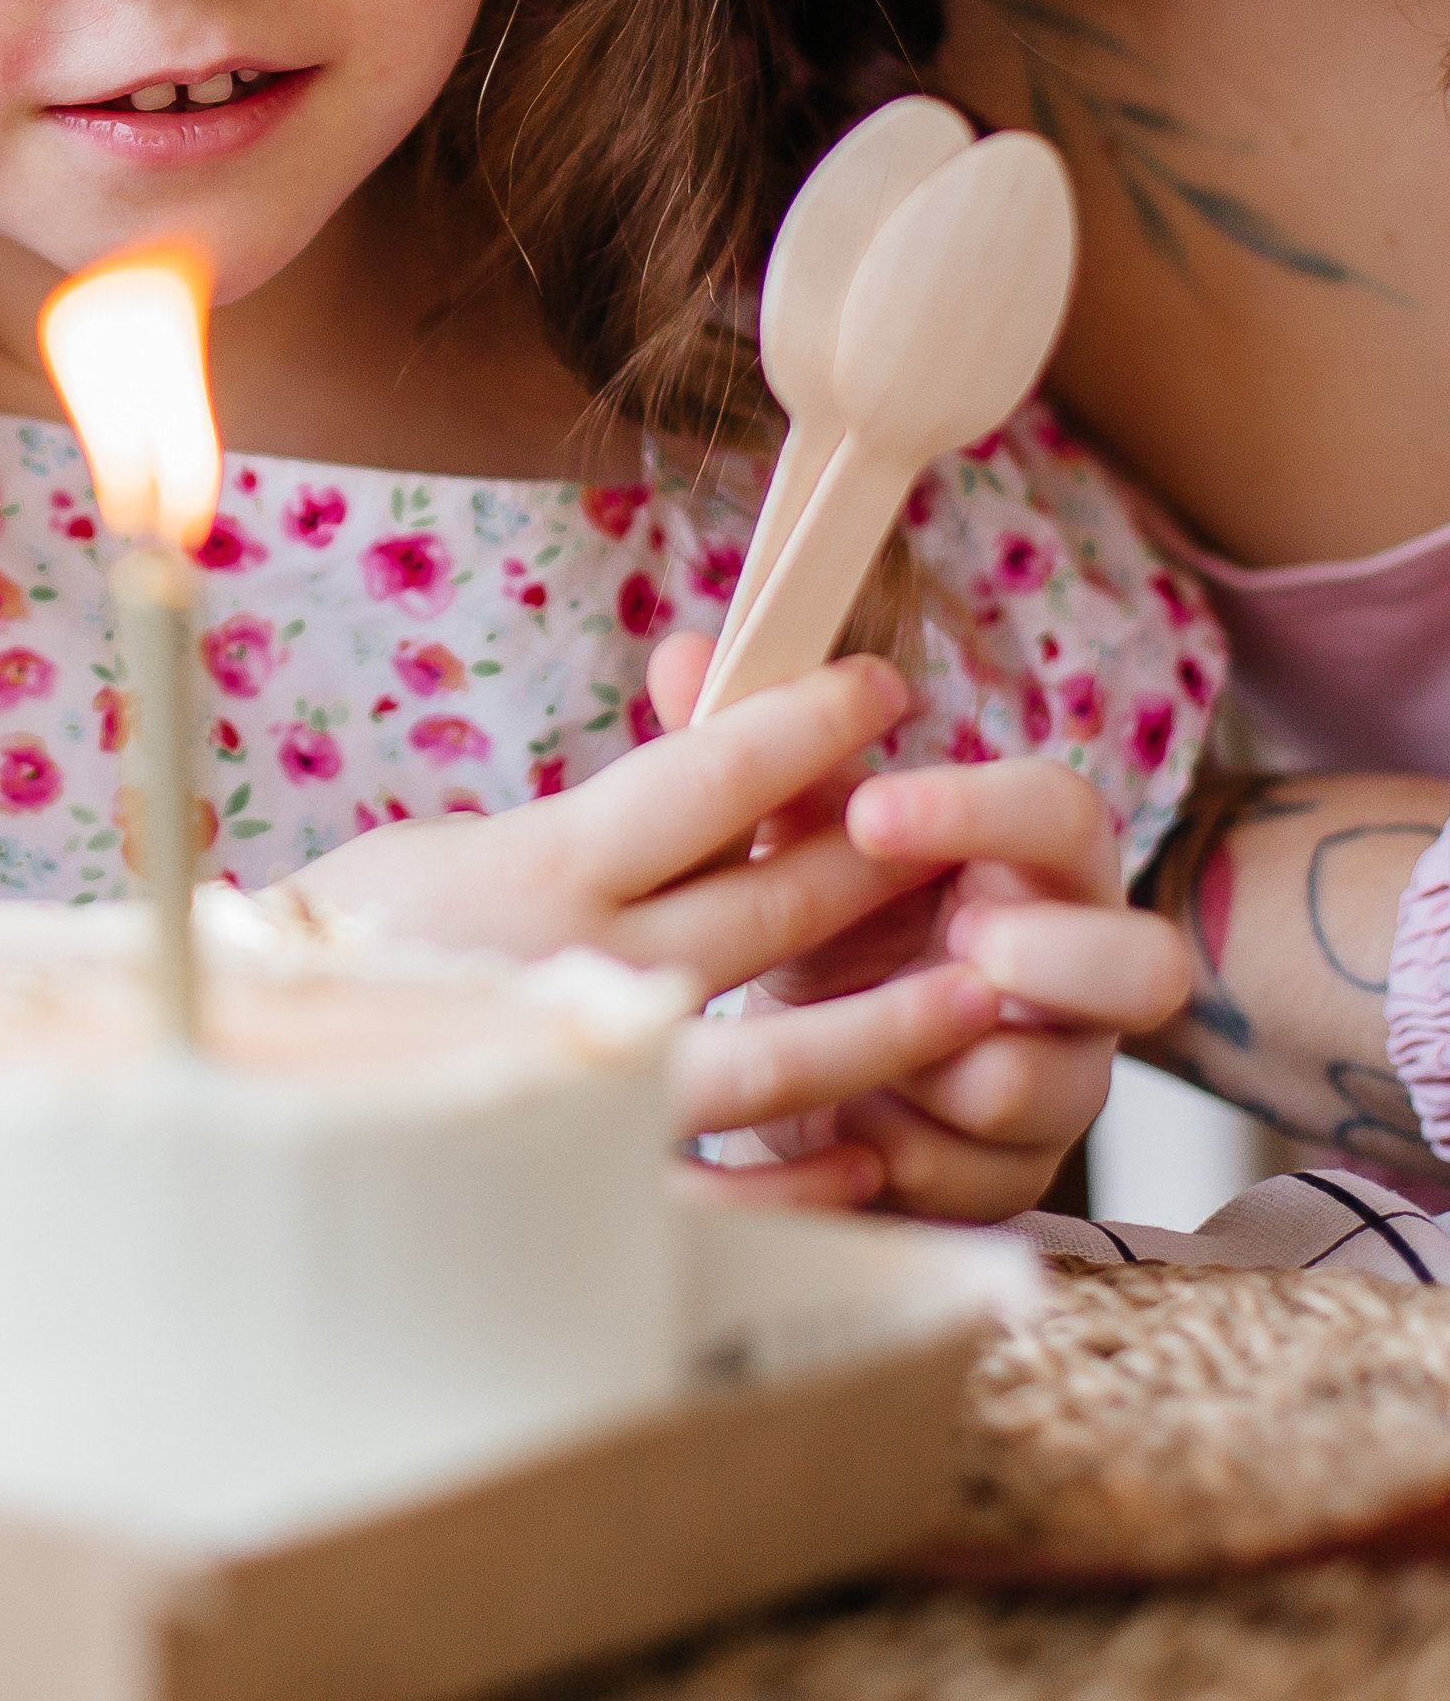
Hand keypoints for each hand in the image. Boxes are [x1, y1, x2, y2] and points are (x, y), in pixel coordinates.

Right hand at [291, 651, 1009, 1209]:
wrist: (240, 1066)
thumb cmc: (345, 940)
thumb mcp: (456, 849)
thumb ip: (589, 822)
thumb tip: (713, 758)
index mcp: (544, 864)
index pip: (707, 774)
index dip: (807, 723)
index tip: (882, 684)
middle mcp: (578, 964)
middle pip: (768, 902)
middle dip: (881, 858)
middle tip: (970, 824)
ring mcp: (588, 1081)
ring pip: (769, 1049)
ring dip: (883, 1018)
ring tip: (981, 992)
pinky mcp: (576, 1182)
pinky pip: (712, 1188)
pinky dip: (796, 1173)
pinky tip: (868, 1149)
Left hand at [779, 756, 1192, 1220]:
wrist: (811, 1053)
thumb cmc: (829, 910)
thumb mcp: (793, 833)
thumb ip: (756, 751)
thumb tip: (677, 656)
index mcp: (1033, 860)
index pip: (1060, 812)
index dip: (981, 810)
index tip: (871, 811)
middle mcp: (1078, 971)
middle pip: (1154, 965)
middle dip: (1054, 956)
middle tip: (956, 942)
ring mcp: (1063, 1080)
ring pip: (1068, 1088)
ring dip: (951, 1064)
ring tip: (864, 1046)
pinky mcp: (1021, 1174)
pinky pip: (986, 1175)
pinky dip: (902, 1148)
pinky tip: (843, 1125)